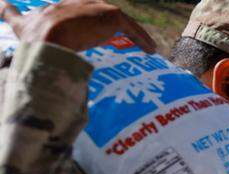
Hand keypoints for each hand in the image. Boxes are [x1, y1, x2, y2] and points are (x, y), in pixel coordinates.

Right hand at [1, 0, 155, 52]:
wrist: (48, 39)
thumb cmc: (34, 37)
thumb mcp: (20, 24)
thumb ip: (9, 12)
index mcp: (60, 6)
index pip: (74, 7)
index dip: (83, 13)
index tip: (94, 23)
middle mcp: (78, 3)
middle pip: (99, 11)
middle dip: (110, 22)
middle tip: (122, 34)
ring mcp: (95, 7)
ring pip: (118, 20)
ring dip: (133, 32)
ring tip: (144, 45)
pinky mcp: (111, 16)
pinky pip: (132, 28)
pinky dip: (142, 38)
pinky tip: (151, 49)